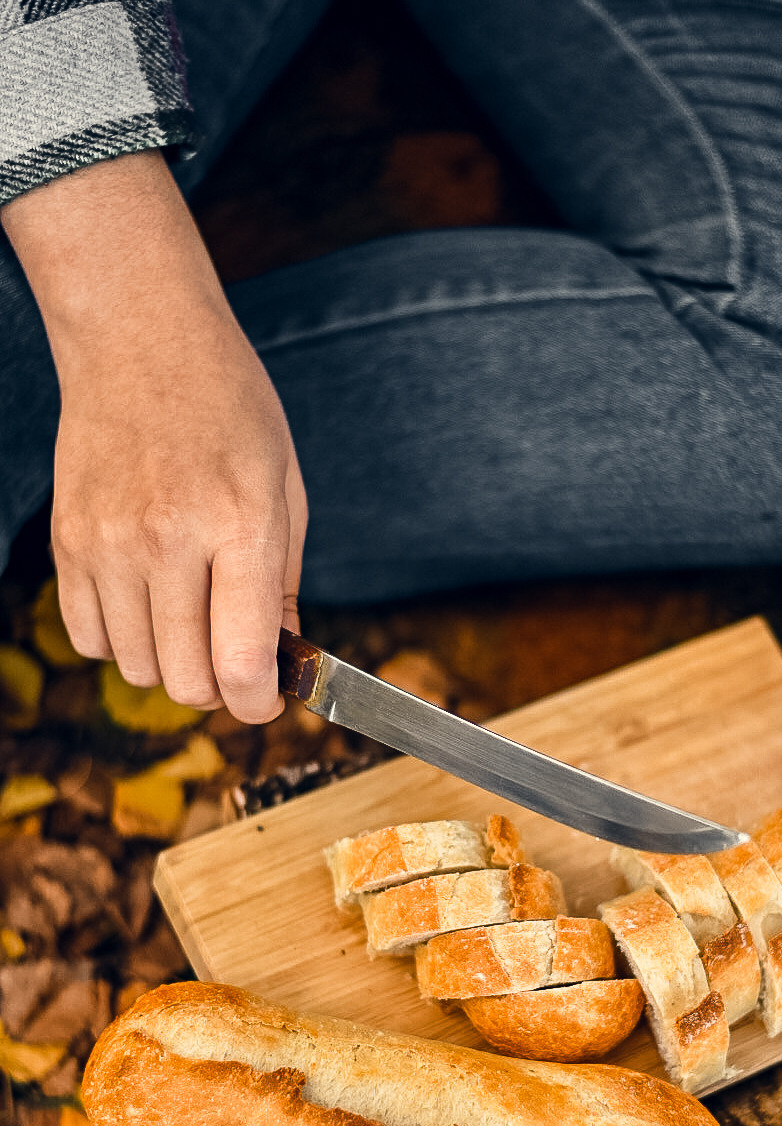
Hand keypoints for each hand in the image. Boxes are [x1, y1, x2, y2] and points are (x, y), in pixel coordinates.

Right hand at [3, 151, 305, 723]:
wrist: (139, 336)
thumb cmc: (227, 404)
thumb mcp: (284, 485)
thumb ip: (285, 582)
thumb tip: (281, 659)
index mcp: (239, 526)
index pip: (240, 663)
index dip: (258, 704)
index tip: (266, 699)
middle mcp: (168, 540)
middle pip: (186, 681)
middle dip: (219, 690)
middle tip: (234, 660)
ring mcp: (109, 543)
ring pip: (137, 668)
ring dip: (170, 663)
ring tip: (191, 618)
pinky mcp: (68, 541)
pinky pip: (89, 638)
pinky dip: (121, 639)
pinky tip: (147, 601)